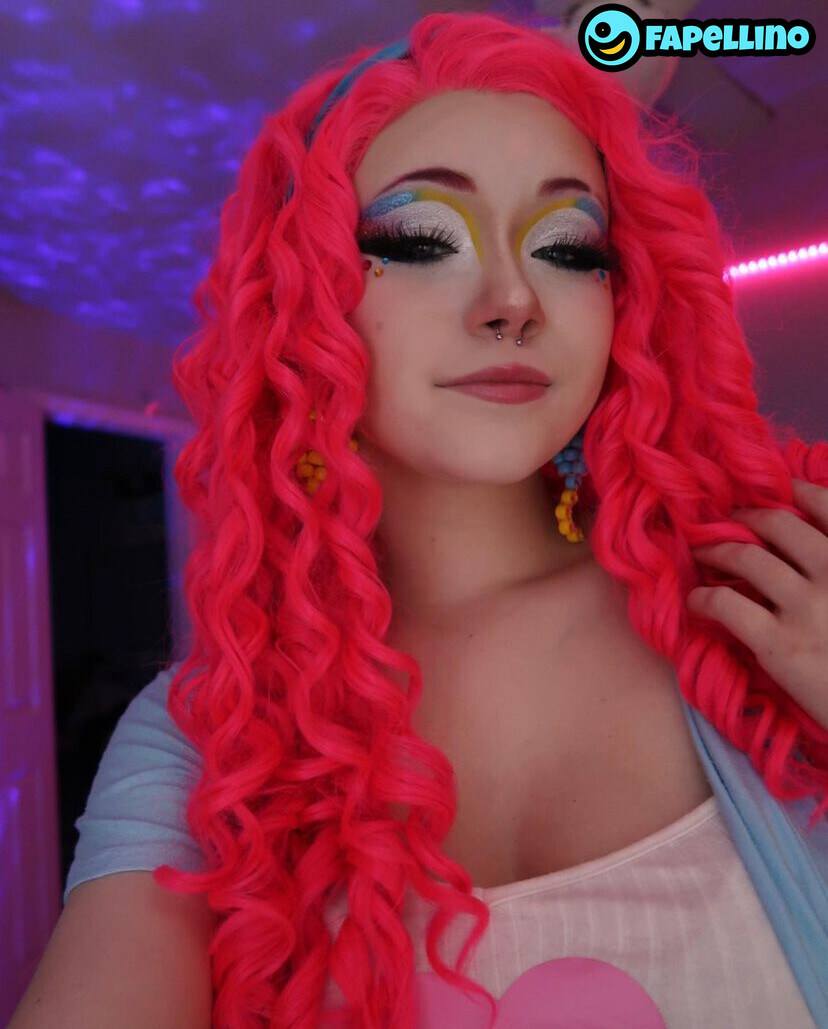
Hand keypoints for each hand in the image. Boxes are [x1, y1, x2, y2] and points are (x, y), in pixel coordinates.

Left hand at [686, 479, 827, 731]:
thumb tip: (813, 549)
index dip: (800, 493)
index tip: (781, 491)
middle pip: (779, 526)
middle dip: (747, 517)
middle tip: (730, 518)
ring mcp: (807, 607)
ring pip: (747, 559)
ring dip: (717, 550)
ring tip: (701, 551)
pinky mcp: (779, 644)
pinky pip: (727, 606)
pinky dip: (704, 598)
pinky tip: (695, 600)